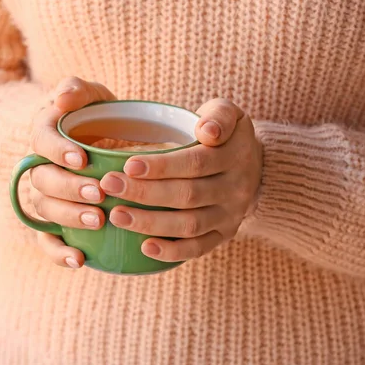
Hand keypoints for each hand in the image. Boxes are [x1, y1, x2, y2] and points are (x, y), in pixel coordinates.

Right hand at [29, 77, 114, 268]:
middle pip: (43, 180)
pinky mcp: (55, 221)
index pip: (41, 141)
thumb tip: (62, 98)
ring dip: (68, 217)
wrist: (104, 146)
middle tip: (99, 195)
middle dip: (69, 188)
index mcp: (45, 135)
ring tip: (98, 221)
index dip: (57, 151)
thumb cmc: (98, 118)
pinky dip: (59, 252)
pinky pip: (47, 240)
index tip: (82, 158)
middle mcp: (40, 166)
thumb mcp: (91, 97)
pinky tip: (80, 261)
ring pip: (45, 209)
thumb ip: (77, 90)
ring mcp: (47, 196)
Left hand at [101, 99, 262, 261]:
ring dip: (151, 223)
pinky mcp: (223, 234)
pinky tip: (145, 247)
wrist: (254, 166)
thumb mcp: (227, 113)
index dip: (162, 166)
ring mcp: (230, 215)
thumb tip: (207, 132)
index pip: (196, 162)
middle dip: (145, 193)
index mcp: (235, 155)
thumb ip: (218, 115)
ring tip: (117, 215)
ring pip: (189, 225)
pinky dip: (172, 252)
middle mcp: (236, 189)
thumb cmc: (224, 135)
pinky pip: (198, 248)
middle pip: (188, 195)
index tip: (129, 165)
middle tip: (110, 186)